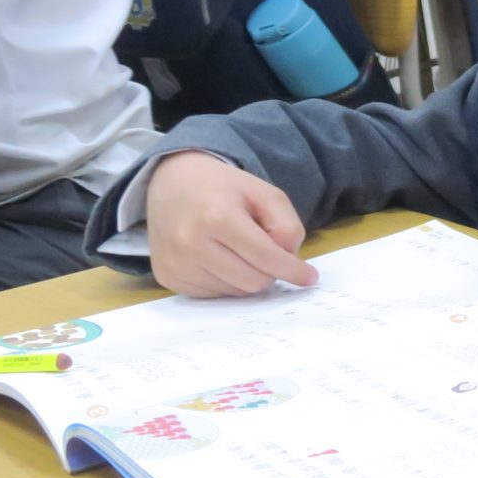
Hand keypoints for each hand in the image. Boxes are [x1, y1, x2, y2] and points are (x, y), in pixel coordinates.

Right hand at [142, 152, 318, 296]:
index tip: (310, 277)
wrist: (171, 182)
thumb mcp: (265, 193)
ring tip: (236, 249)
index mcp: (217, 217)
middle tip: (266, 252)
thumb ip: (287, 226)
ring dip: (247, 276)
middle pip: (254, 282)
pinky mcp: (167, 277)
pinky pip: (213, 294)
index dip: (293, 270)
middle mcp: (190, 243)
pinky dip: (226, 281)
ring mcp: (175, 263)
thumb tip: (291, 264)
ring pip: (235, 292)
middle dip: (270, 271)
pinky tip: (218, 258)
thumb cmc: (223, 189)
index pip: (266, 258)